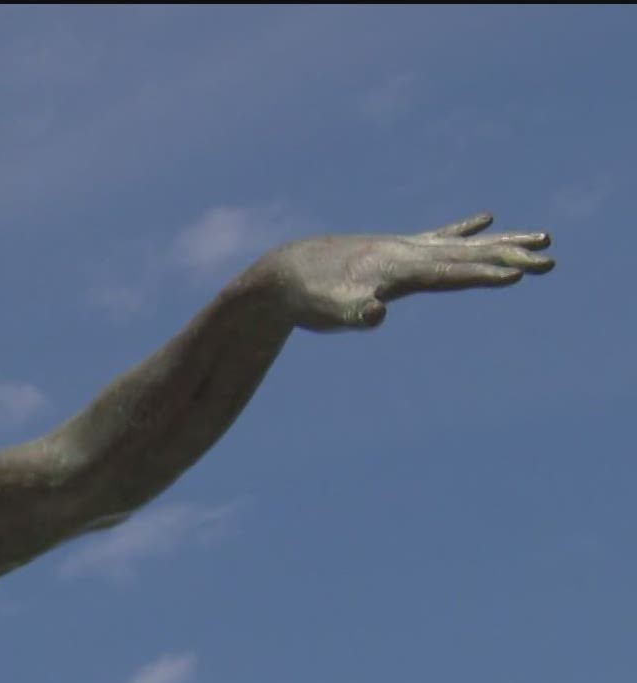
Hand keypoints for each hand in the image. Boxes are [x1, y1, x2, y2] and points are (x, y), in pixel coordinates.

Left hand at [259, 212, 554, 332]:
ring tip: (542, 238)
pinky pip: (438, 238)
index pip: (449, 273)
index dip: (482, 276)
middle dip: (509, 258)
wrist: (282, 272)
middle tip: (550, 260)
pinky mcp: (394, 251)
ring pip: (463, 245)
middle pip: (467, 255)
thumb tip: (376, 313)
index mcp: (397, 268)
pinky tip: (485, 218)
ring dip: (501, 243)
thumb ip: (353, 313)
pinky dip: (462, 231)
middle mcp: (406, 252)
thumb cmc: (307, 297)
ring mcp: (402, 248)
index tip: (519, 275)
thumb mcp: (328, 312)